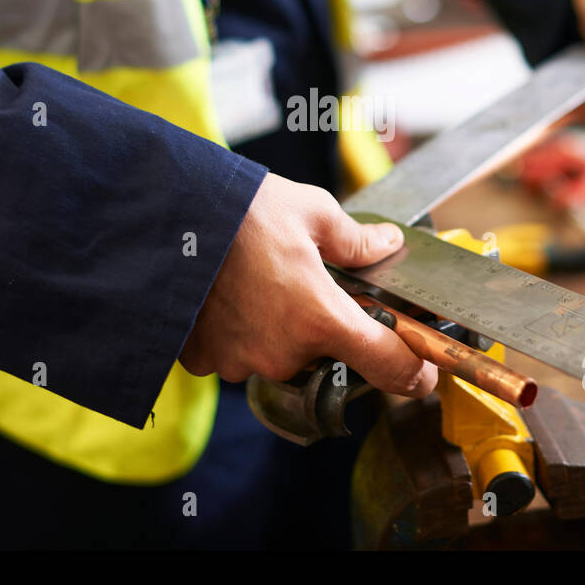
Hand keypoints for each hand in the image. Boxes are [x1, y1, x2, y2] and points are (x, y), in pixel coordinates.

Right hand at [182, 173, 438, 396]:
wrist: (164, 214)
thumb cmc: (240, 209)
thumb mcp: (312, 211)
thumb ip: (356, 240)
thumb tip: (387, 244)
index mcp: (321, 318)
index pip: (387, 367)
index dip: (411, 374)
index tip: (420, 374)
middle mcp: (284, 352)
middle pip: (325, 354)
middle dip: (322, 325)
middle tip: (302, 282)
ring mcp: (241, 360)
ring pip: (279, 356)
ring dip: (278, 329)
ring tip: (258, 282)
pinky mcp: (204, 360)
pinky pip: (236, 354)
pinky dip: (238, 332)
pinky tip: (227, 296)